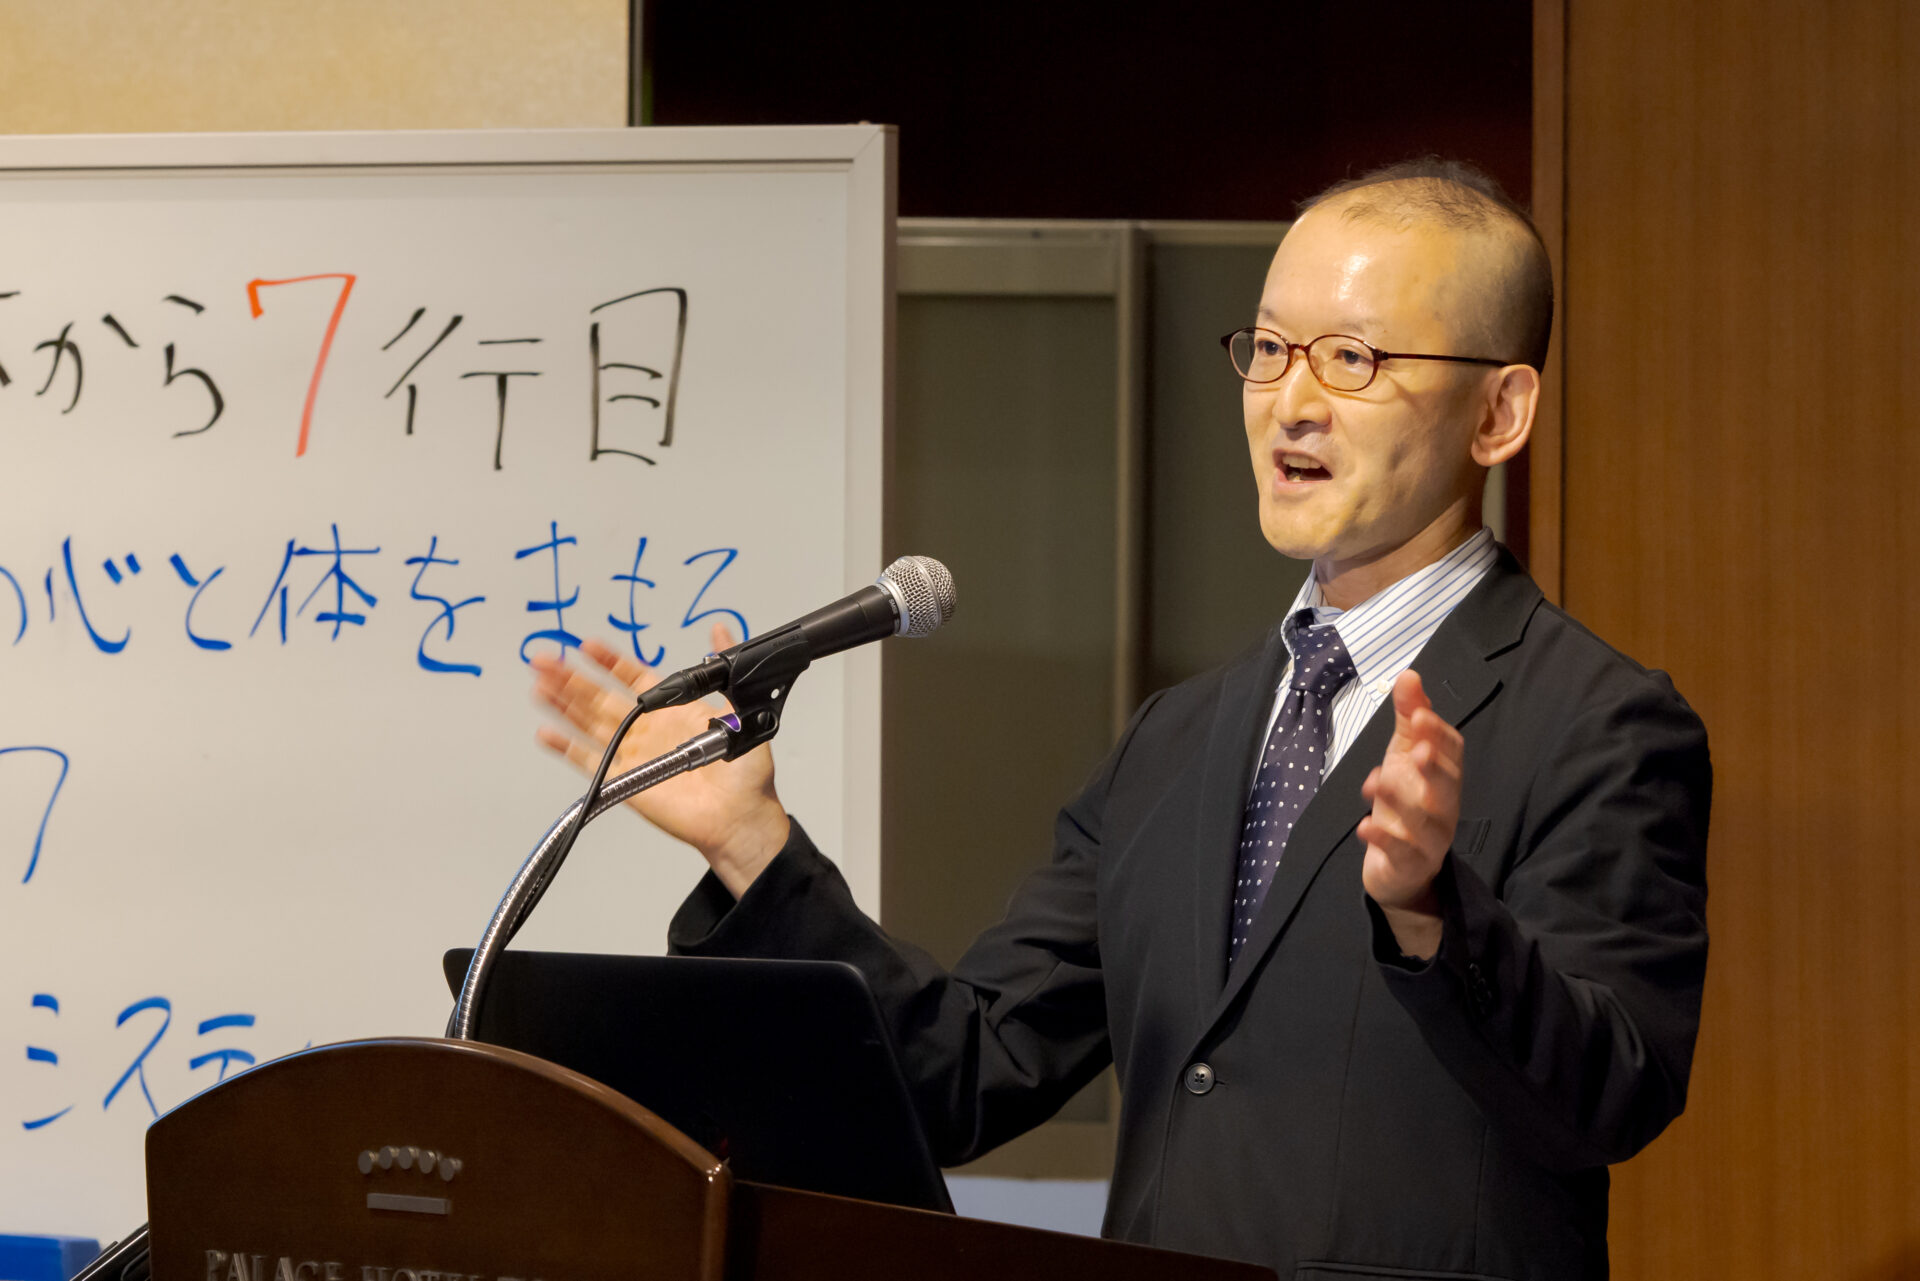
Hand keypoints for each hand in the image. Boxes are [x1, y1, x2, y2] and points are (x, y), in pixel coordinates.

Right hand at [530, 625, 789, 897]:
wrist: (741, 816)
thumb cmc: (746, 772)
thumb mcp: (742, 710)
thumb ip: (726, 672)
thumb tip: (719, 631)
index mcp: (672, 710)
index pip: (633, 678)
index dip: (609, 661)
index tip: (587, 645)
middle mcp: (647, 729)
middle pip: (600, 698)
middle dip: (571, 678)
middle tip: (543, 658)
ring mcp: (633, 755)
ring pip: (589, 723)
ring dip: (563, 704)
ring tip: (539, 684)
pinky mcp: (625, 781)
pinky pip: (590, 762)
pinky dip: (567, 748)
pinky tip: (547, 732)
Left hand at [1356, 670, 1462, 959]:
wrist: (1398, 867)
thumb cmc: (1405, 801)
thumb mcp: (1403, 755)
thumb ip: (1409, 718)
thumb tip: (1409, 674)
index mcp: (1445, 776)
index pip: (1452, 752)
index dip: (1437, 734)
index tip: (1418, 714)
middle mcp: (1444, 806)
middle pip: (1448, 787)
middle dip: (1435, 767)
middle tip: (1419, 749)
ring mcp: (1429, 838)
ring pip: (1423, 821)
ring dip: (1400, 800)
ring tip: (1376, 780)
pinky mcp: (1408, 864)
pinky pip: (1401, 853)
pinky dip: (1384, 840)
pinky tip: (1363, 826)